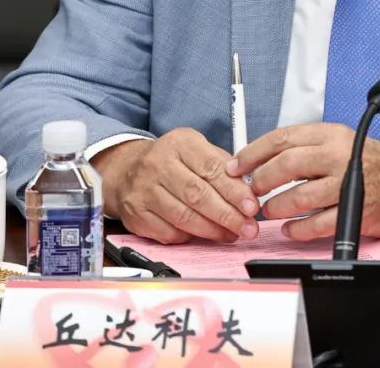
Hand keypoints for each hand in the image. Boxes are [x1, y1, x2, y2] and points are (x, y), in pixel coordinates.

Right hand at [92, 129, 259, 243]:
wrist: (127, 169)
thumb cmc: (172, 160)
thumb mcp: (197, 149)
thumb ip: (221, 166)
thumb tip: (247, 191)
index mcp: (180, 143)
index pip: (211, 168)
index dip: (234, 191)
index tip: (252, 206)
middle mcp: (158, 165)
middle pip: (198, 195)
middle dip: (228, 215)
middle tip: (248, 227)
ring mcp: (144, 191)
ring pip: (184, 217)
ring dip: (213, 230)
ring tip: (232, 233)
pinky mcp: (137, 215)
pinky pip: (169, 233)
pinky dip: (191, 237)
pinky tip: (205, 236)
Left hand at [225, 123, 379, 240]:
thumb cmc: (369, 161)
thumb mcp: (338, 140)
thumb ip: (304, 146)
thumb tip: (262, 159)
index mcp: (329, 134)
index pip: (282, 138)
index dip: (253, 153)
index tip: (235, 165)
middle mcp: (337, 155)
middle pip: (287, 165)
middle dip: (261, 180)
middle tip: (251, 191)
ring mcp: (346, 184)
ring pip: (299, 196)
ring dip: (276, 207)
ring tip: (268, 211)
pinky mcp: (354, 211)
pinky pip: (316, 224)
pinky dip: (297, 229)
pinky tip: (289, 229)